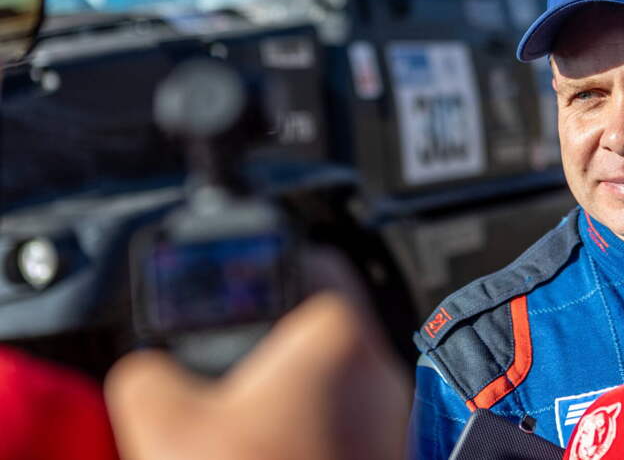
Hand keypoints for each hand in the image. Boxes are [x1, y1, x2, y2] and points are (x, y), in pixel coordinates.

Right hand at [105, 292, 411, 459]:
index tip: (248, 281)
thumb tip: (152, 370)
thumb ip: (149, 373)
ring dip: (295, 390)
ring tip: (248, 418)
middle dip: (276, 344)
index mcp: (338, 333)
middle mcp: (380, 367)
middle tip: (234, 366)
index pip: (318, 263)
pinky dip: (314, 427)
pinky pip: (350, 420)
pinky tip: (275, 451)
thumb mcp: (163, 420)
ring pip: (339, 377)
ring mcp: (394, 416)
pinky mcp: (393, 456)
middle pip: (325, 325)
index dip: (275, 267)